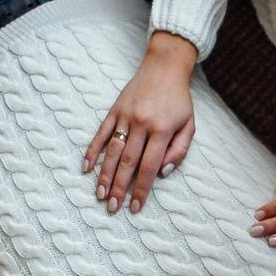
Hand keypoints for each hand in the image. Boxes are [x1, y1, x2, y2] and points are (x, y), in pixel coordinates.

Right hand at [85, 32, 197, 213]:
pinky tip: (86, 167)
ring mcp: (125, 116)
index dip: (141, 189)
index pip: (149, 167)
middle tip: (112, 207)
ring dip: (104, 174)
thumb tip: (162, 173)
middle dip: (119, 187)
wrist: (164, 68)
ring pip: (113, 150)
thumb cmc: (179, 100)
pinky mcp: (115, 110)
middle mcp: (142, 124)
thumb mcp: (189, 125)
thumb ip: (179, 151)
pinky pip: (101, 133)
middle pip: (128, 162)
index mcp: (162, 130)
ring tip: (99, 194)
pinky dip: (92, 150)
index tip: (135, 207)